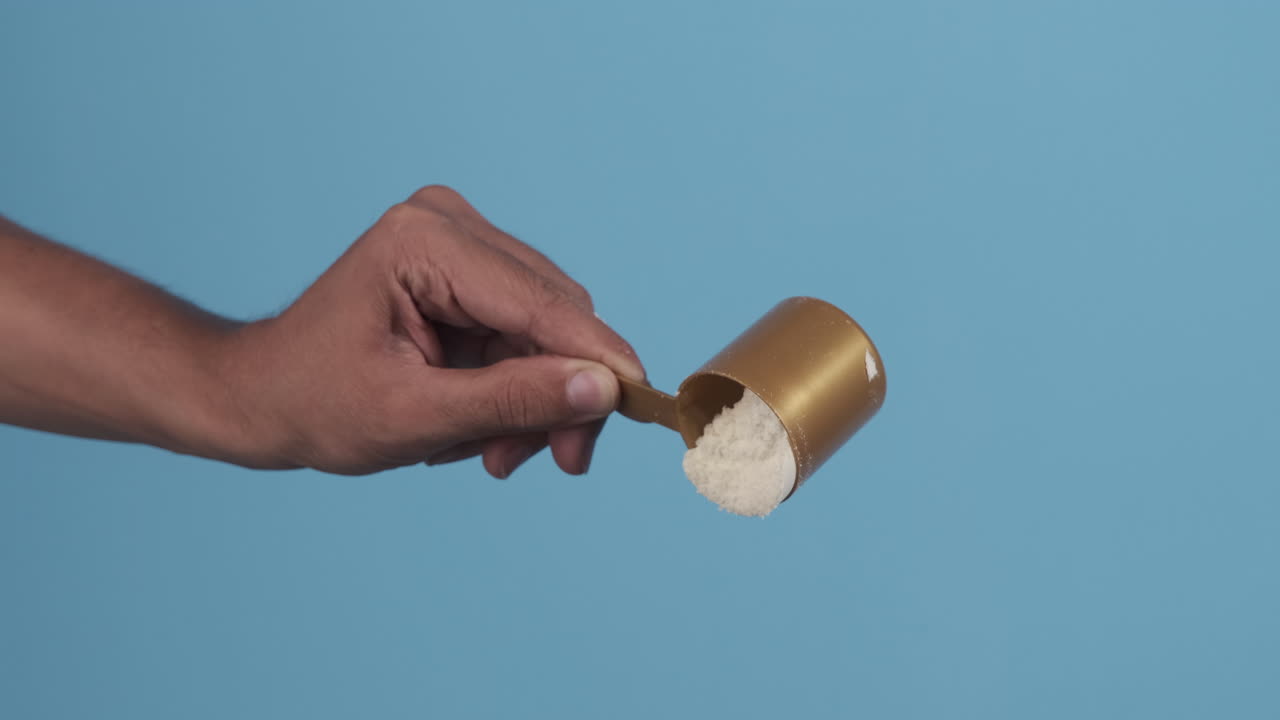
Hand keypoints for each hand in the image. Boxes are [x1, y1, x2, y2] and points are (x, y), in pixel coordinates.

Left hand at [219, 186, 645, 476]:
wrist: (261, 397)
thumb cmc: (315, 403)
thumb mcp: (416, 418)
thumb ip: (513, 401)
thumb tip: (604, 389)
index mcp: (426, 242)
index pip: (542, 304)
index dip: (599, 360)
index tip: (643, 408)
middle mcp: (450, 225)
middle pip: (554, 315)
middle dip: (557, 394)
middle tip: (551, 462)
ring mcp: (459, 243)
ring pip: (546, 330)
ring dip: (532, 399)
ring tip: (490, 454)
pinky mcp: (466, 271)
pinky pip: (523, 333)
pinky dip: (513, 387)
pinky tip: (476, 427)